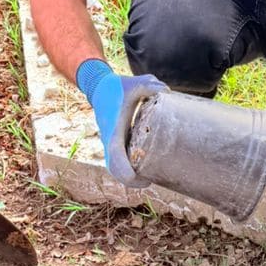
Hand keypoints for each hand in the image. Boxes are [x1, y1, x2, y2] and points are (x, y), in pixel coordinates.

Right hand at [76, 60, 167, 182]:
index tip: (143, 179)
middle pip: (114, 169)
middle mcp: (109, 139)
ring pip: (114, 166)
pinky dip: (127, 167)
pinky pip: (118, 159)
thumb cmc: (117, 87)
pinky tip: (144, 165)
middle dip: (129, 180)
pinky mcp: (113, 140)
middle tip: (149, 182)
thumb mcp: (133, 83)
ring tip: (149, 177)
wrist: (99, 86)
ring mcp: (110, 141)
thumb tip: (166, 91)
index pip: (115, 158)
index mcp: (114, 130)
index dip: (127, 173)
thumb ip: (149, 85)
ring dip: (128, 176)